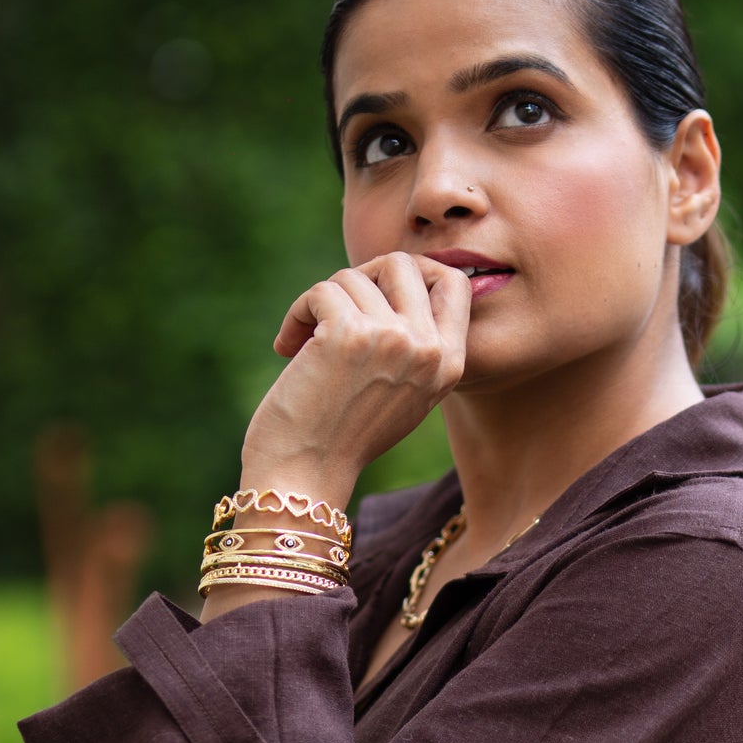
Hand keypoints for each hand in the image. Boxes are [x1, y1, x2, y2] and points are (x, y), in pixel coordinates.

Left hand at [238, 252, 472, 502]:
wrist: (306, 478)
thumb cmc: (342, 438)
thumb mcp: (402, 394)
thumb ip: (413, 343)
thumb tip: (391, 278)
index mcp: (449, 365)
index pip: (455, 282)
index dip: (415, 272)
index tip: (376, 291)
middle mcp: (428, 350)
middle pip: (403, 264)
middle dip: (361, 277)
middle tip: (333, 309)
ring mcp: (392, 339)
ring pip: (353, 277)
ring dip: (319, 304)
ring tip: (304, 343)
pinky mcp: (348, 334)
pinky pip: (320, 291)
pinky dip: (297, 314)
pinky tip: (287, 348)